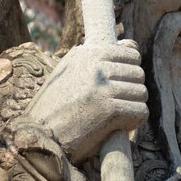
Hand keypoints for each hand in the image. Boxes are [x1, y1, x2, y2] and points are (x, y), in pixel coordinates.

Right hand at [21, 40, 147, 163]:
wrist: (38, 137)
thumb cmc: (55, 106)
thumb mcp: (70, 71)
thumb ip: (99, 57)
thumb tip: (132, 44)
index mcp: (88, 53)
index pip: (131, 54)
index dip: (130, 73)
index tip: (119, 87)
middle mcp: (96, 66)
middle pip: (138, 74)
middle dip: (132, 91)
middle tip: (116, 105)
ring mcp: (103, 87)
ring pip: (141, 93)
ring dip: (133, 107)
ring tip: (116, 117)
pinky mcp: (109, 109)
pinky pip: (140, 112)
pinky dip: (134, 122)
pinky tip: (119, 127)